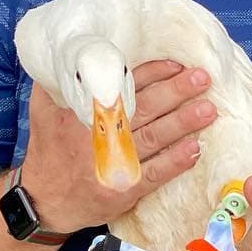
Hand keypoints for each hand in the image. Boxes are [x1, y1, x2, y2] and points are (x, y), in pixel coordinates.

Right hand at [19, 61, 216, 232]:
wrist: (44, 201)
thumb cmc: (48, 151)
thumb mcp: (43, 110)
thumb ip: (56, 81)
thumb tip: (69, 49)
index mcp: (81, 112)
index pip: (123, 86)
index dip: (152, 73)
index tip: (176, 63)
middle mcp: (99, 136)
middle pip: (144, 108)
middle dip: (176, 91)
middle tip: (202, 78)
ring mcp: (113, 164)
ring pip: (154, 138)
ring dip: (183, 123)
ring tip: (208, 109)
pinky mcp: (124, 190)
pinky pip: (155, 173)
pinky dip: (175, 161)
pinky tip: (195, 149)